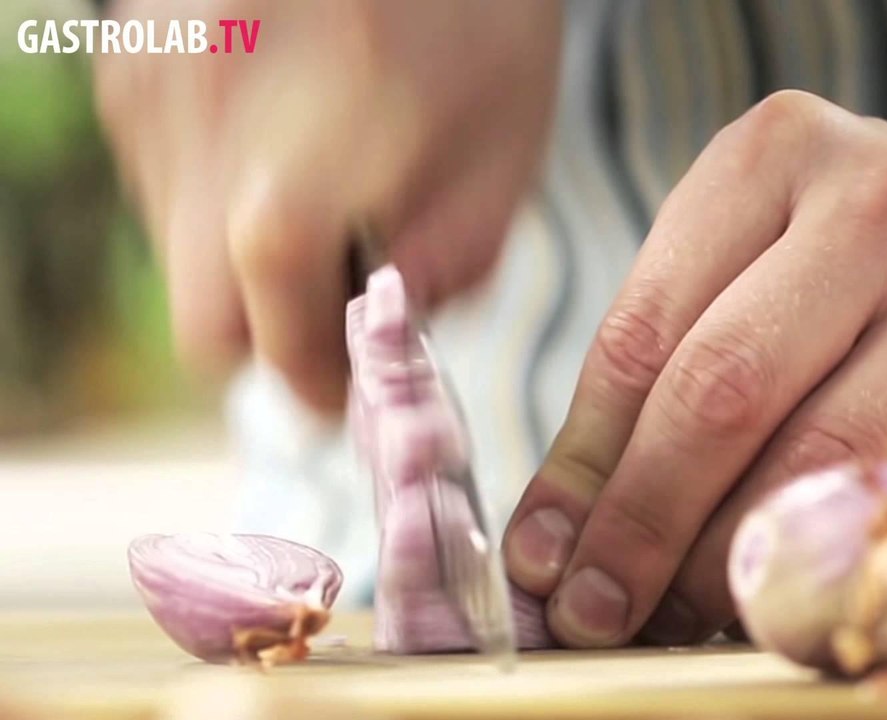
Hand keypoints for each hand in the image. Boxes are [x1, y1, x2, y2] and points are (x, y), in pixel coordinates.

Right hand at [94, 0, 560, 410]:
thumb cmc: (476, 12)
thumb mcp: (503, 157)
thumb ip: (448, 271)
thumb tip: (385, 338)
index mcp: (285, 200)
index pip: (276, 355)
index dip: (322, 383)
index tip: (350, 383)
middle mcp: (191, 160)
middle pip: (206, 328)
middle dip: (275, 334)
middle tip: (339, 303)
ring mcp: (148, 105)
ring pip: (178, 250)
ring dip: (246, 255)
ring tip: (325, 182)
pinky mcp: (129, 63)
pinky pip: (165, 175)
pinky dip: (221, 187)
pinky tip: (287, 128)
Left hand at [501, 90, 886, 646]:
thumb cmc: (882, 281)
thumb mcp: (765, 275)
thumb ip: (668, 375)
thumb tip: (562, 534)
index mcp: (777, 153)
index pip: (644, 333)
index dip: (584, 464)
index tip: (546, 557)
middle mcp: (880, 201)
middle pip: (721, 393)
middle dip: (643, 526)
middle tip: (597, 612)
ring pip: (814, 464)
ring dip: (732, 566)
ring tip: (686, 616)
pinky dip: (837, 572)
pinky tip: (794, 602)